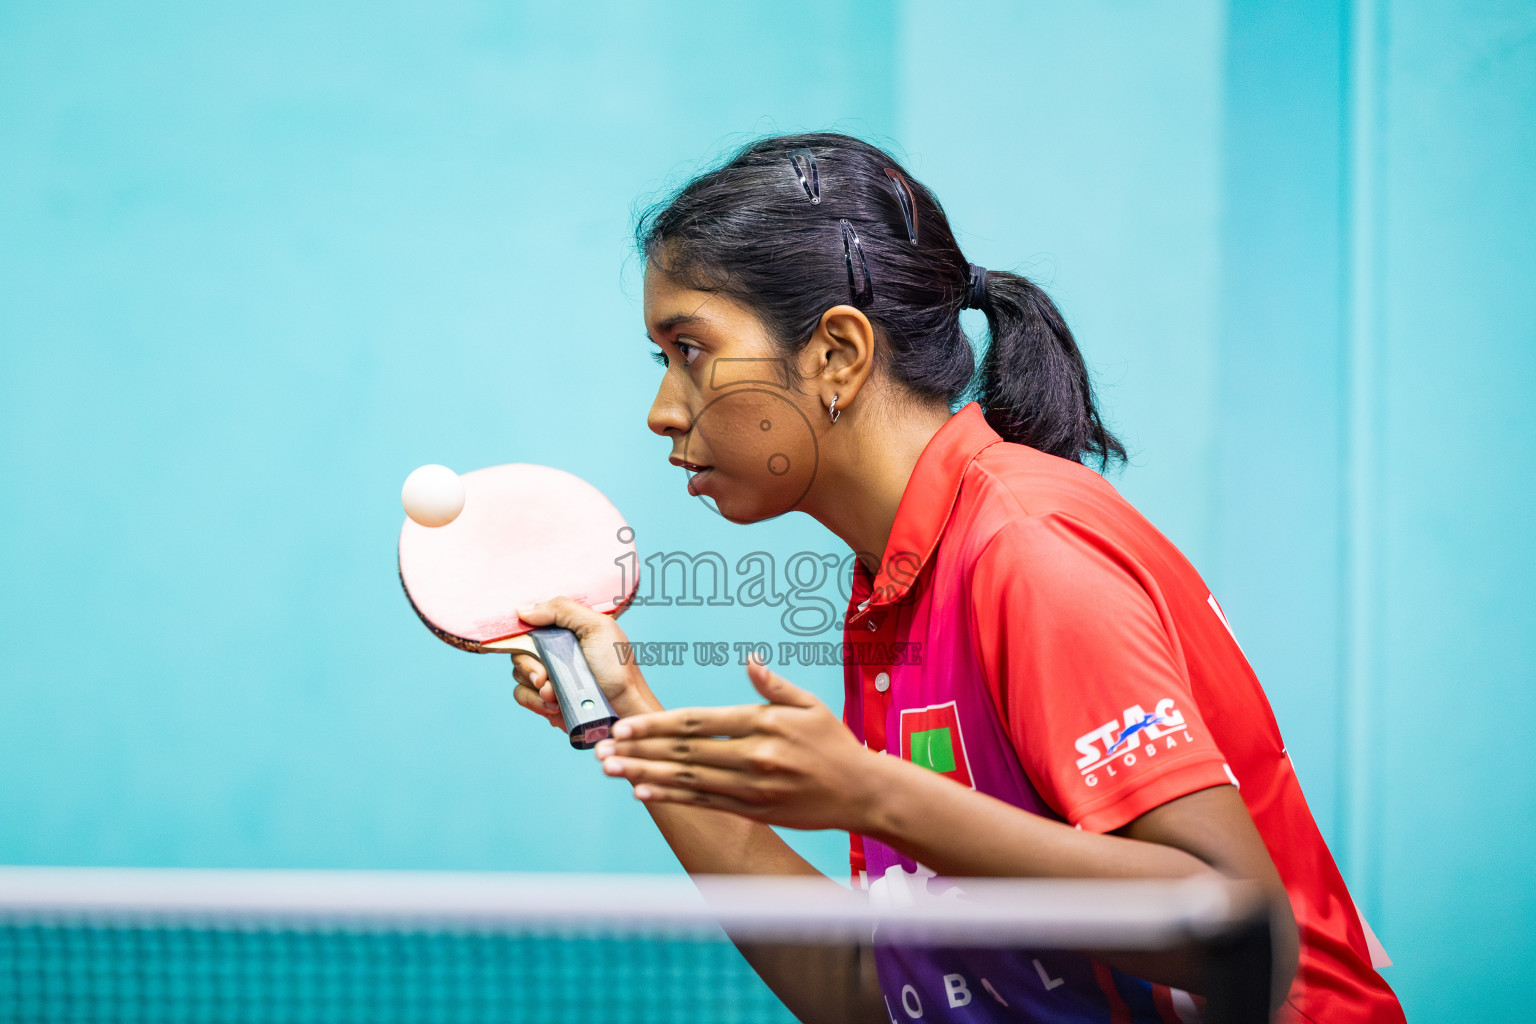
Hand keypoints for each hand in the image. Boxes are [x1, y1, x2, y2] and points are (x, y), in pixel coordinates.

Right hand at [509, 597, 660, 730]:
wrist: (623, 708)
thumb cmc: (617, 667)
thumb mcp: (597, 627)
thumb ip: (561, 610)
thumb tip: (522, 610)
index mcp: (565, 630)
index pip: (531, 624)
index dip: (524, 634)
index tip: (530, 644)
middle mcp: (554, 650)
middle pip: (520, 649)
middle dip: (529, 665)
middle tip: (544, 676)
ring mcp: (549, 675)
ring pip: (519, 673)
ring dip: (535, 685)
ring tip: (555, 694)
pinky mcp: (544, 699)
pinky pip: (522, 695)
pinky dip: (533, 701)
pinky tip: (553, 705)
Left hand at [592, 658, 882, 831]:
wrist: (864, 792)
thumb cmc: (835, 743)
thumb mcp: (809, 705)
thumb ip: (774, 686)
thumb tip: (749, 661)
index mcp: (763, 723)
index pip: (698, 723)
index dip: (656, 725)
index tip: (624, 725)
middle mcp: (754, 756)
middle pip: (684, 752)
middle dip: (639, 751)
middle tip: (601, 749)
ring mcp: (753, 788)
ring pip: (688, 780)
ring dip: (645, 775)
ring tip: (612, 771)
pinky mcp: (755, 811)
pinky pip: (705, 803)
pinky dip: (673, 798)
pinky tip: (644, 793)